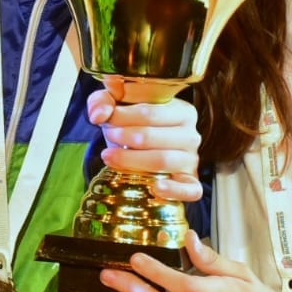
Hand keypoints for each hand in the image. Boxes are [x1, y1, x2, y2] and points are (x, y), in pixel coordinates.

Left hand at [87, 79, 201, 202]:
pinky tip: (155, 188)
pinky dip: (174, 190)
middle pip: (155, 137)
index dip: (123, 116)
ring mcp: (192, 161)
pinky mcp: (191, 184)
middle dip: (125, 137)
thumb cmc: (130, 126)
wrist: (137, 152)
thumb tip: (99, 115)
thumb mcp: (116, 108)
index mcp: (182, 111)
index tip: (106, 119)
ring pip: (164, 161)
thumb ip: (102, 102)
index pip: (150, 112)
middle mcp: (191, 135)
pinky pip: (190, 190)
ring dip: (133, 160)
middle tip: (108, 136)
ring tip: (110, 157)